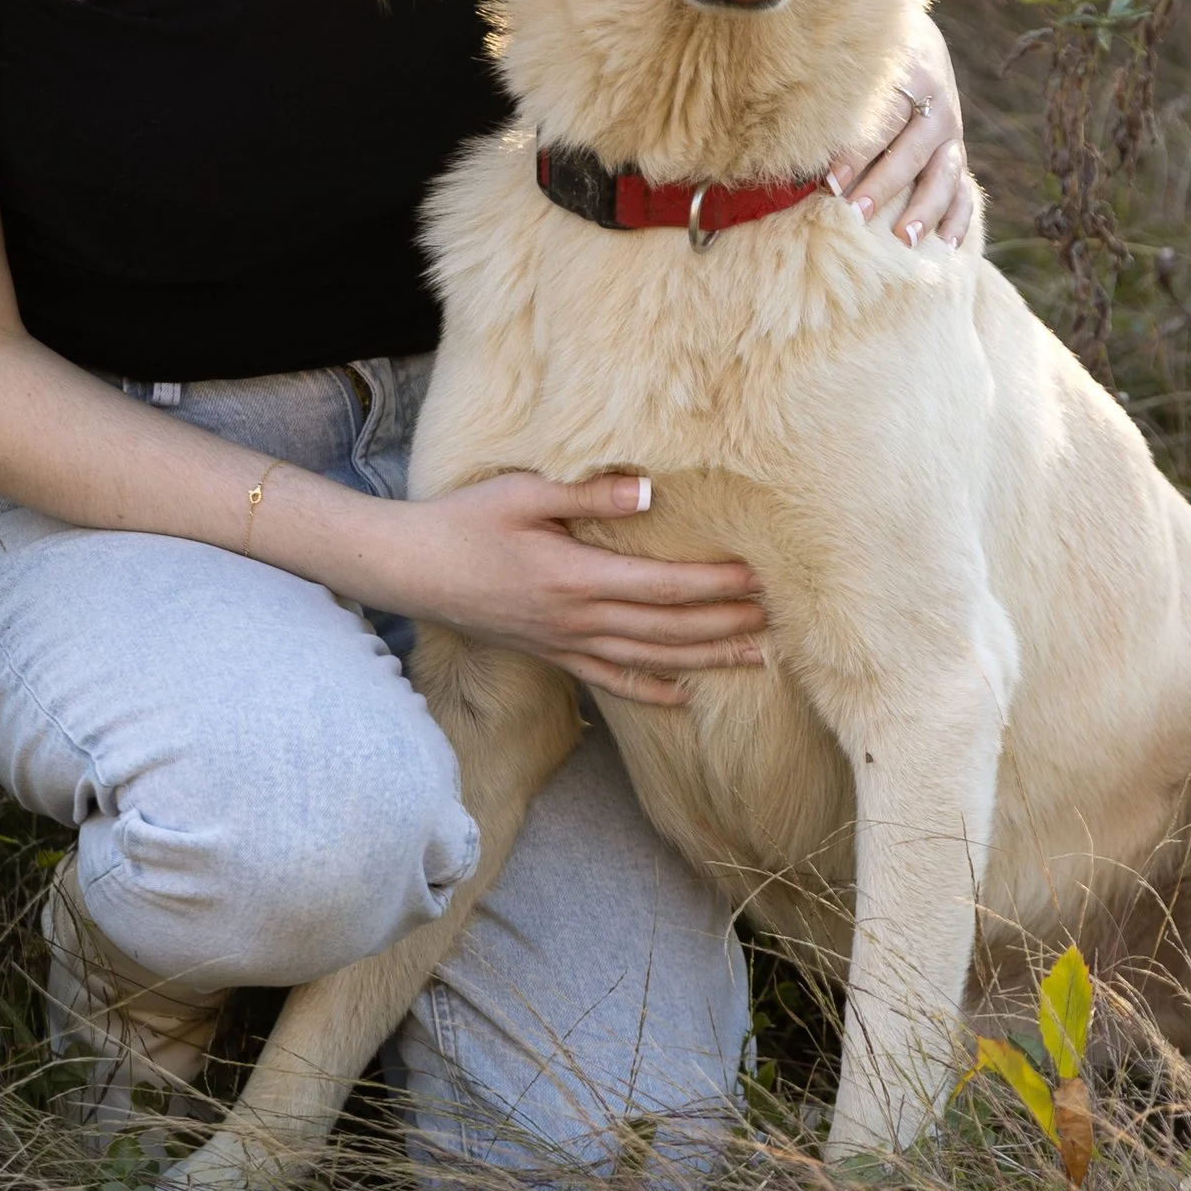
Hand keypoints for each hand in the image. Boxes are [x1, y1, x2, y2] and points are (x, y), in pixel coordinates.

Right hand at [378, 471, 767, 708]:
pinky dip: (650, 690)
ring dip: (706, 660)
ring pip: (650, 660)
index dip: (715, 585)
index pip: (664, 586)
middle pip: (669, 629)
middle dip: (727, 625)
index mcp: (576, 577)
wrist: (411, 569)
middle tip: (779, 621)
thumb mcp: (522, 492)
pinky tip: (683, 698)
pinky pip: (610, 681)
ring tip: (756, 659)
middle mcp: (578, 620)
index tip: (757, 578)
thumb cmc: (465, 521)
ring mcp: (565, 643)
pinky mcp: (552, 653)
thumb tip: (651, 492)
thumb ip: (588, 495)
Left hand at [827, 20, 974, 250]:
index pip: (884, 119)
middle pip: (911, 150)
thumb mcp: (856, 67)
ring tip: (904, 238)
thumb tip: (787, 144)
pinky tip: (947, 244)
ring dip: (925, 208)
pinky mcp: (957, 154)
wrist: (915, 44)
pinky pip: (965, 189)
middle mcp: (936, 106)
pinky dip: (959, 217)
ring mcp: (952, 133)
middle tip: (855, 214)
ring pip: (945, 173)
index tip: (830, 182)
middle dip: (883, 185)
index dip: (857, 151)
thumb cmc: (867, 65)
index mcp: (909, 78)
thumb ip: (833, 98)